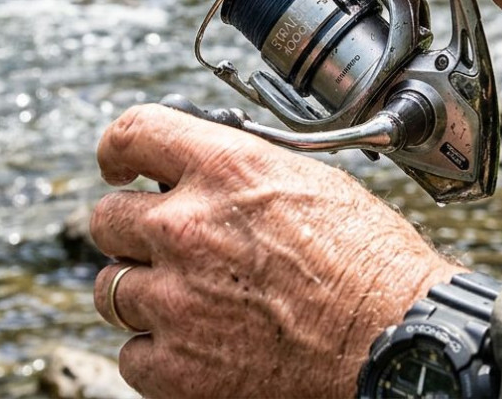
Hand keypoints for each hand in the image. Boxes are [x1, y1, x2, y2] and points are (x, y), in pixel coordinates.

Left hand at [91, 105, 463, 398]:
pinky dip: (158, 352)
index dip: (116, 151)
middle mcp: (188, 228)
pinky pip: (131, 353)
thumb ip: (242, 172)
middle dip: (130, 231)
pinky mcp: (176, 366)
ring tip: (190, 300)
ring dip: (142, 292)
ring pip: (110, 289)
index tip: (118, 166)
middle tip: (161, 246)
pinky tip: (199, 343)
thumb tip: (205, 172)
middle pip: (107, 220)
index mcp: (225, 171)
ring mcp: (175, 299)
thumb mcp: (311, 181)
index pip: (133, 135)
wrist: (393, 338)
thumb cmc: (370, 263)